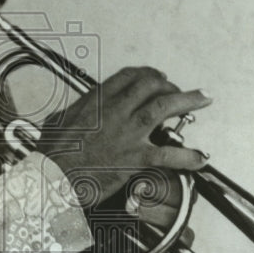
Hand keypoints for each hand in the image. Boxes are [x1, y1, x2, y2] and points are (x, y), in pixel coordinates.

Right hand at [37, 66, 210, 206]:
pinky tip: (199, 157)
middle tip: (179, 90)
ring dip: (188, 100)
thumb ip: (70, 114)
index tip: (154, 77)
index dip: (146, 74)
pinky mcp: (136, 157)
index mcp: (96, 100)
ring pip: (165, 107)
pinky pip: (169, 154)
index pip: (128, 76)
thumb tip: (68, 114)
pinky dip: (188, 156)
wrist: (51, 177)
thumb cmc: (50, 155)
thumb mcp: (55, 123)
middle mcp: (115, 111)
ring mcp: (128, 132)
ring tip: (203, 99)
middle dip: (169, 85)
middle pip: (151, 85)